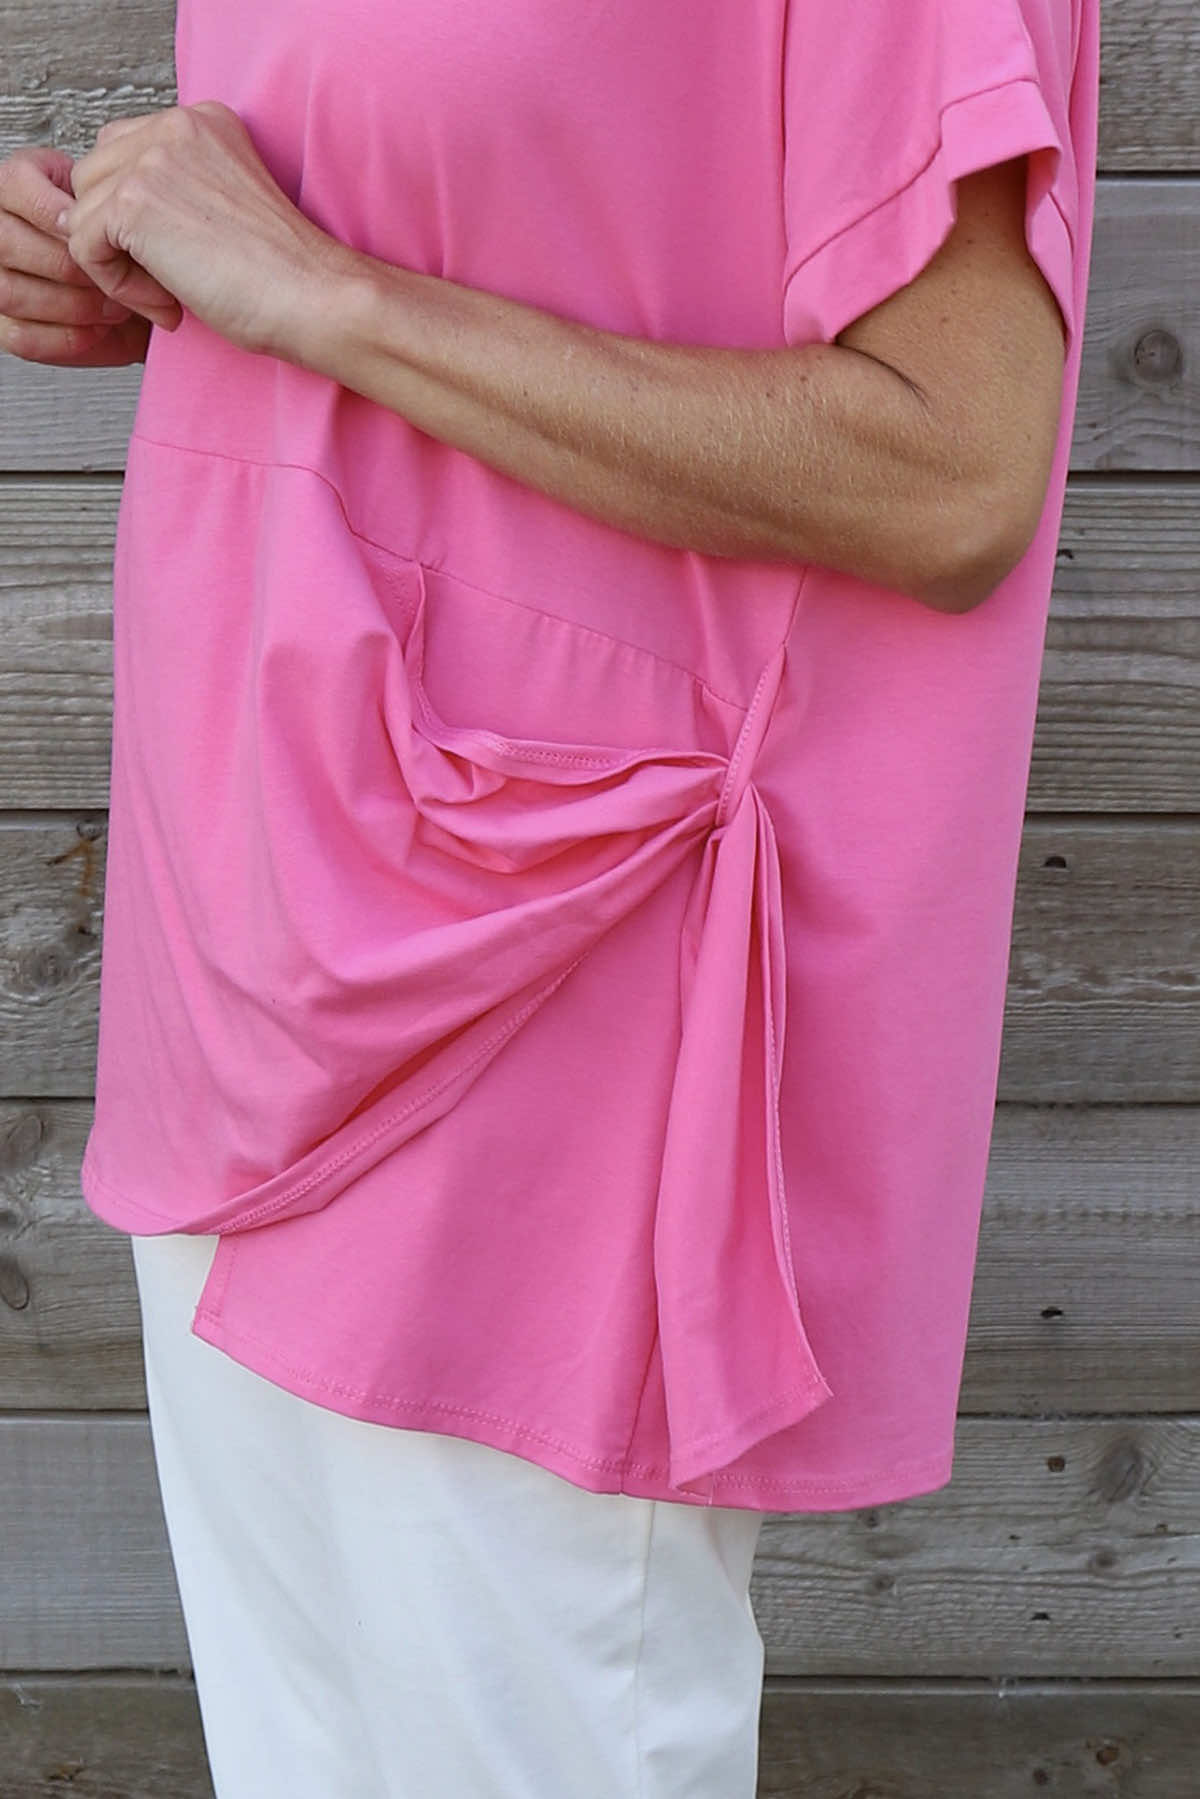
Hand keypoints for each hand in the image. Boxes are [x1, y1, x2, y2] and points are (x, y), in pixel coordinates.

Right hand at [0, 145, 157, 366]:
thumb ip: (115, 195)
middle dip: (70, 266)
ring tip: (116, 306)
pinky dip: (69, 336)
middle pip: (9, 243)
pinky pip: (23, 336)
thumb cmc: (131, 248)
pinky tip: (99, 329)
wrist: (145, 300)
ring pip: (11, 291)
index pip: (14, 186)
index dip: (53, 210)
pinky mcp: (6, 327)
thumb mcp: (126, 208)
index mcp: (18, 188)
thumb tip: (121, 193)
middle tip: (117, 278)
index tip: (94, 227)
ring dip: (73, 304)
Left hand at [57, 102, 343, 359]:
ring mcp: (152, 159)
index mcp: (203, 121)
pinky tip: (166, 304)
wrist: (313, 298)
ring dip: (116, 263)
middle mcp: (176, 125)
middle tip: (172, 281)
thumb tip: (102, 214)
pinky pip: (82, 245)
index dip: (139, 215)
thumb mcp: (226, 207)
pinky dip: (116, 286)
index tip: (187, 258)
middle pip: (94, 175)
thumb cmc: (283, 275)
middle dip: (119, 235)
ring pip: (82, 210)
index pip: (125, 152)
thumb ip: (174, 189)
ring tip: (169, 294)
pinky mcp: (134, 201)